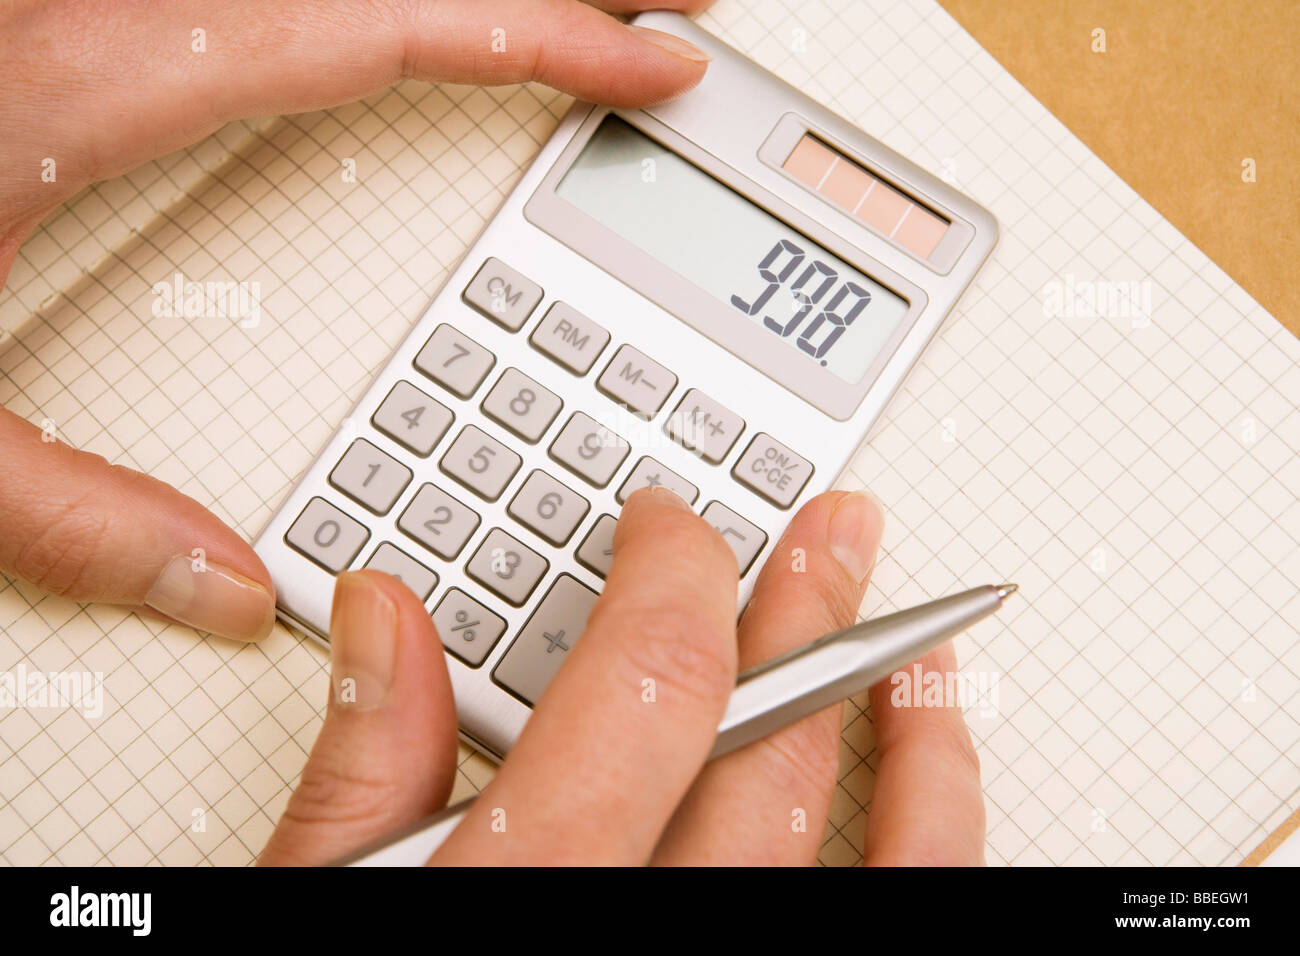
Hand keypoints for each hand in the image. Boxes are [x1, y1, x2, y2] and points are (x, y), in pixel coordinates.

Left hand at [0, 0, 713, 641]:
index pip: (396, 27)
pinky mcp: (81, 14)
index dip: (549, 39)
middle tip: (658, 5)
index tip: (653, 60)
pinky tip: (386, 31)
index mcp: (115, 64)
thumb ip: (69, 509)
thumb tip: (217, 585)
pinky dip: (371, 6)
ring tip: (559, 15)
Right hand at [259, 489, 984, 865]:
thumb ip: (363, 777)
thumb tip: (388, 620)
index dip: (674, 575)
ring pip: (873, 839)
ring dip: (905, 719)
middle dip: (805, 613)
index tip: (669, 530)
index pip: (652, 682)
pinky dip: (933, 834)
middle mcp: (661, 935)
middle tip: (831, 540)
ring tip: (921, 645)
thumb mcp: (326, 918)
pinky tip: (932, 779)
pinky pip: (902, 910)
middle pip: (771, 741)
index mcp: (534, 894)